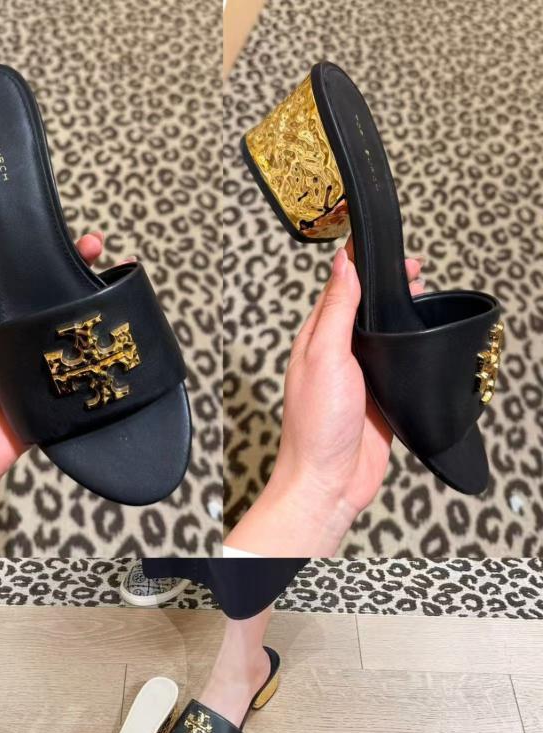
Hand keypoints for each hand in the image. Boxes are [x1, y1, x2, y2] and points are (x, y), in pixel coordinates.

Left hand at [0, 231, 106, 481]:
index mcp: (4, 322)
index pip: (31, 283)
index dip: (52, 260)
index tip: (72, 243)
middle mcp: (29, 339)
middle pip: (61, 301)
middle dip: (84, 276)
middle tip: (105, 256)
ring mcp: (52, 363)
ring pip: (80, 331)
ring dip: (100, 309)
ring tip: (116, 286)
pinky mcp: (67, 388)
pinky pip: (88, 366)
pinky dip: (103, 351)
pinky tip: (116, 332)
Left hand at [273, 239, 424, 514]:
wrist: (328, 481)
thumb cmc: (316, 424)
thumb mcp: (325, 356)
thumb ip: (337, 311)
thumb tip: (343, 266)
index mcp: (316, 339)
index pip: (338, 290)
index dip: (359, 266)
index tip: (379, 246)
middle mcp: (336, 355)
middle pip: (362, 310)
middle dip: (385, 287)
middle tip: (414, 270)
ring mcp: (358, 377)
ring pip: (381, 336)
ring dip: (398, 314)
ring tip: (421, 294)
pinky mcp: (379, 398)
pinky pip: (394, 366)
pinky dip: (407, 349)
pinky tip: (420, 340)